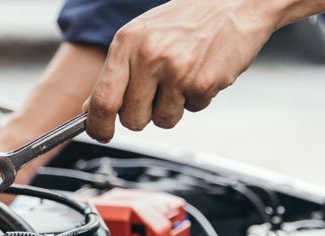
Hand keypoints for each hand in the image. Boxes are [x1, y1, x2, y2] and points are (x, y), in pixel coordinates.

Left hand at [84, 0, 283, 141]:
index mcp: (126, 43)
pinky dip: (197, 99)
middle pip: (131, 120)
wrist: (235, 3)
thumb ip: (115, 74)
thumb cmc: (183, 22)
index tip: (101, 134)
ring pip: (163, 121)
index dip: (98, 126)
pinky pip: (192, 110)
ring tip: (181, 78)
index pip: (102, 99)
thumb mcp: (140, 37)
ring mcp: (177, 70)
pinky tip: (201, 72)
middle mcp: (149, 55)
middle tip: (155, 94)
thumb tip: (89, 109)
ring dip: (171, 108)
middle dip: (141, 116)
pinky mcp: (203, 82)